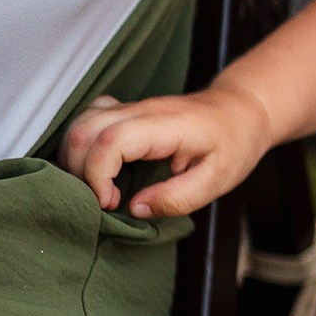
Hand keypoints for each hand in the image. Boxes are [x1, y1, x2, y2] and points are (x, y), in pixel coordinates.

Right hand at [63, 80, 270, 219]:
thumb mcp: (217, 179)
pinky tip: (97, 168)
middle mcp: (141, 110)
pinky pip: (87, 120)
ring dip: (75, 160)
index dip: (98, 174)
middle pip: (83, 131)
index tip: (110, 202)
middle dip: (79, 172)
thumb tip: (136, 209)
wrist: (241, 109)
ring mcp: (130, 106)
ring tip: (99, 188)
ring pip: (78, 124)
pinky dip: (81, 146)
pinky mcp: (124, 110)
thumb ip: (177, 198)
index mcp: (166, 126)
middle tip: (104, 201)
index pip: (112, 140)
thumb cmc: (234, 142)